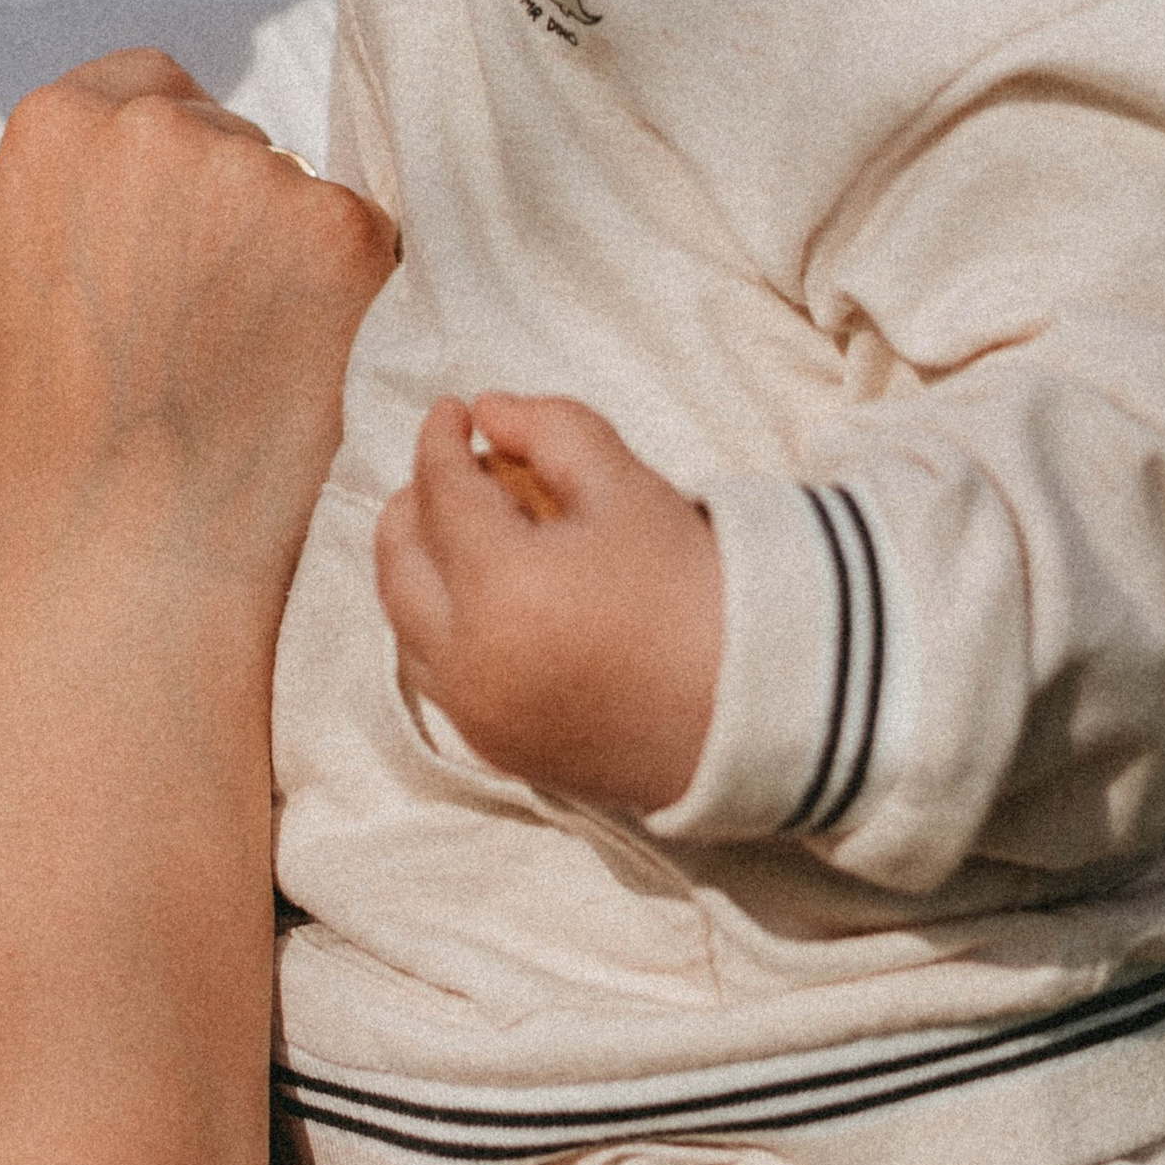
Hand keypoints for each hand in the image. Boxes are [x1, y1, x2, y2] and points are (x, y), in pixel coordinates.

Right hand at [0, 52, 394, 634]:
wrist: (125, 555)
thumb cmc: (76, 439)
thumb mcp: (45, 267)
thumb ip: (109, 189)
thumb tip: (209, 159)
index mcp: (53, 122)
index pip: (152, 88)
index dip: (176, 172)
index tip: (168, 248)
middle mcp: (150, 126)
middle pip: (237, 137)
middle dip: (239, 217)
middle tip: (206, 331)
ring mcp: (251, 172)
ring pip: (308, 194)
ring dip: (299, 262)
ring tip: (243, 366)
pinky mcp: (341, 233)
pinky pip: (371, 243)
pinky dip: (354, 304)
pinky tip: (296, 372)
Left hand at [376, 396, 720, 813]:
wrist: (765, 711)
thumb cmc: (700, 590)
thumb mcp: (629, 487)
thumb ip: (550, 429)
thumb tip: (487, 410)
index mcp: (500, 591)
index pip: (441, 495)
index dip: (439, 439)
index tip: (454, 410)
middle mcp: (471, 663)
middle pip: (399, 564)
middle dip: (414, 503)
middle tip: (451, 470)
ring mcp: (480, 718)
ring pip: (405, 627)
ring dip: (418, 568)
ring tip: (461, 529)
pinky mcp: (502, 754)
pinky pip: (438, 679)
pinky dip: (438, 628)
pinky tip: (479, 599)